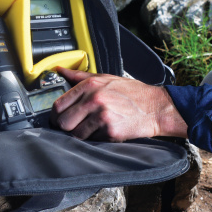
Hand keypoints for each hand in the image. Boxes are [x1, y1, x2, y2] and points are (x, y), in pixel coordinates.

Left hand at [50, 67, 188, 140]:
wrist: (155, 107)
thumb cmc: (131, 93)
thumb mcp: (105, 78)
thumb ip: (79, 76)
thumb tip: (59, 70)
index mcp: (89, 85)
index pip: (58, 105)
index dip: (56, 115)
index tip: (59, 119)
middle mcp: (94, 99)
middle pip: (63, 122)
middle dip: (66, 127)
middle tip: (74, 126)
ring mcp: (101, 115)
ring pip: (76, 134)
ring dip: (82, 134)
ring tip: (93, 128)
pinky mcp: (110, 131)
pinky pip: (92, 140)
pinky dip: (96, 139)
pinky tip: (105, 131)